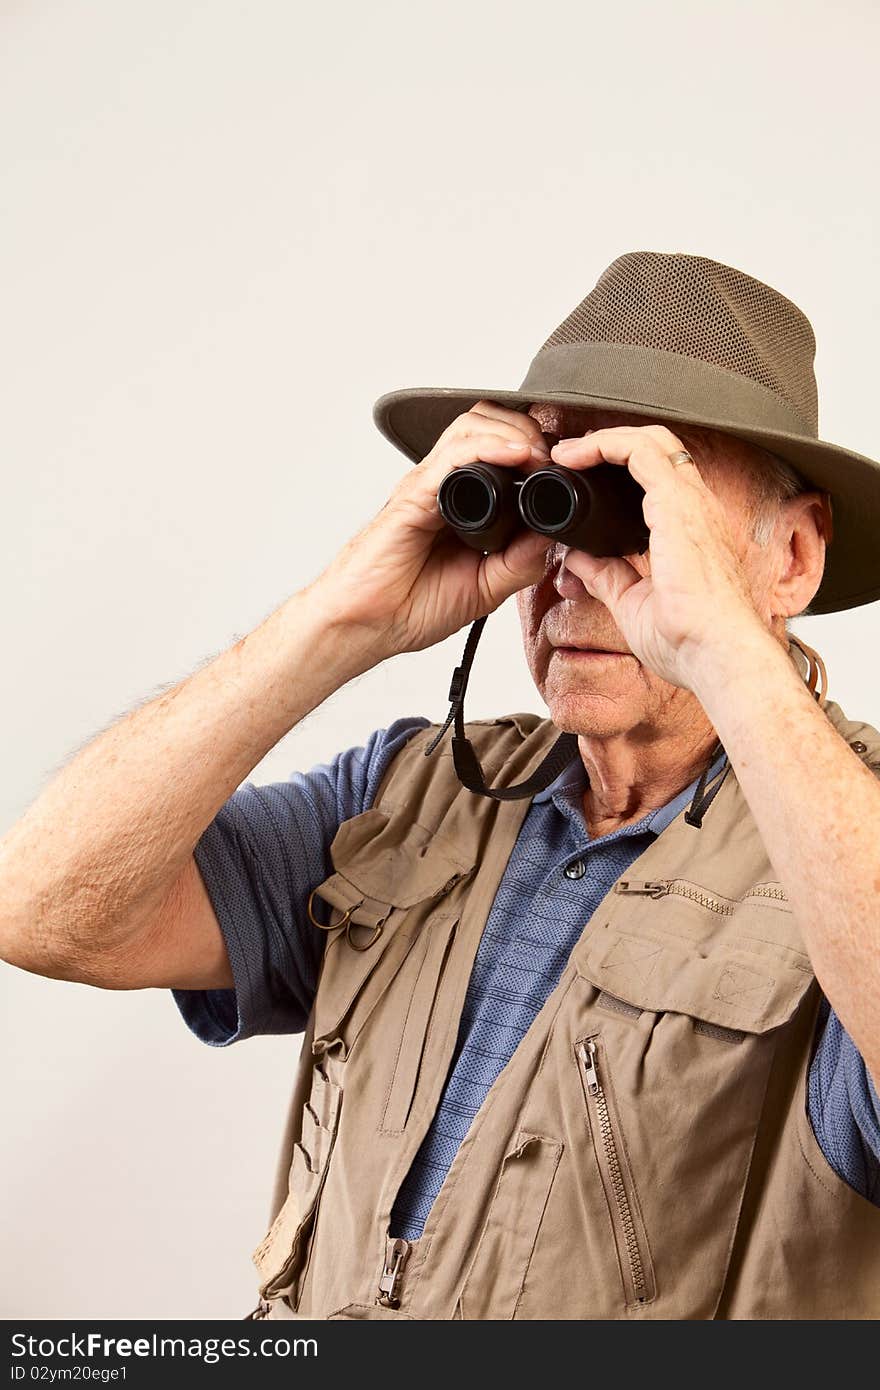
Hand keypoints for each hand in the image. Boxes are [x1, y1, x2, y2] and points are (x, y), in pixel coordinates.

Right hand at [308, 401, 553, 656]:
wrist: (368, 626)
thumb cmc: (411, 606)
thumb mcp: (486, 588)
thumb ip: (520, 562)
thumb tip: (555, 534)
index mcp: (461, 500)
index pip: (498, 447)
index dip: (533, 445)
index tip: (560, 468)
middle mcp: (442, 485)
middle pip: (486, 423)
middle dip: (527, 428)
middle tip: (552, 457)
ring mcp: (426, 487)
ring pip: (471, 427)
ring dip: (512, 431)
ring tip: (537, 455)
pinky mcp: (412, 498)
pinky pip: (451, 457)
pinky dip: (487, 447)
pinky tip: (515, 455)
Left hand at [549, 423, 765, 687]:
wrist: (718, 656)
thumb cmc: (691, 641)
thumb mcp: (634, 603)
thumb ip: (608, 575)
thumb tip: (578, 559)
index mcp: (691, 530)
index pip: (660, 477)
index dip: (620, 466)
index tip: (579, 475)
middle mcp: (697, 508)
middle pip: (658, 448)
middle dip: (610, 443)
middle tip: (571, 457)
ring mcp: (692, 503)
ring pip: (651, 440)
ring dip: (604, 439)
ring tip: (568, 453)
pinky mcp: (678, 504)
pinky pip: (641, 451)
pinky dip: (605, 444)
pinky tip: (576, 456)